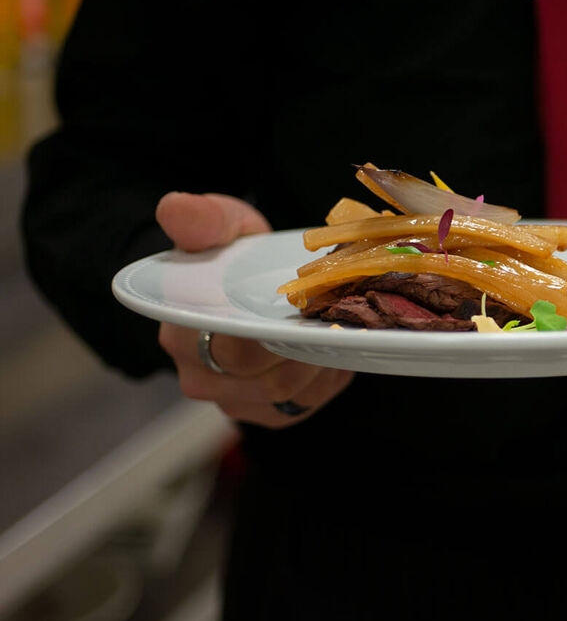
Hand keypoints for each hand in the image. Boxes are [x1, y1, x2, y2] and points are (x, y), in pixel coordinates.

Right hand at [155, 192, 354, 427]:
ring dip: (323, 363)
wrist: (234, 283)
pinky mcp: (265, 413)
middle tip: (336, 316)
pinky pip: (304, 404)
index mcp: (181, 333)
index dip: (278, 334)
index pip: (235, 350)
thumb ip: (204, 220)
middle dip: (310, 348)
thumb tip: (175, 207)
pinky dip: (327, 379)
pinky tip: (332, 351)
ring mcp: (232, 400)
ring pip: (291, 393)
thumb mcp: (221, 226)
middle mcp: (200, 376)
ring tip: (337, 328)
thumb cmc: (226, 253)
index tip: (309, 308)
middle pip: (270, 378)